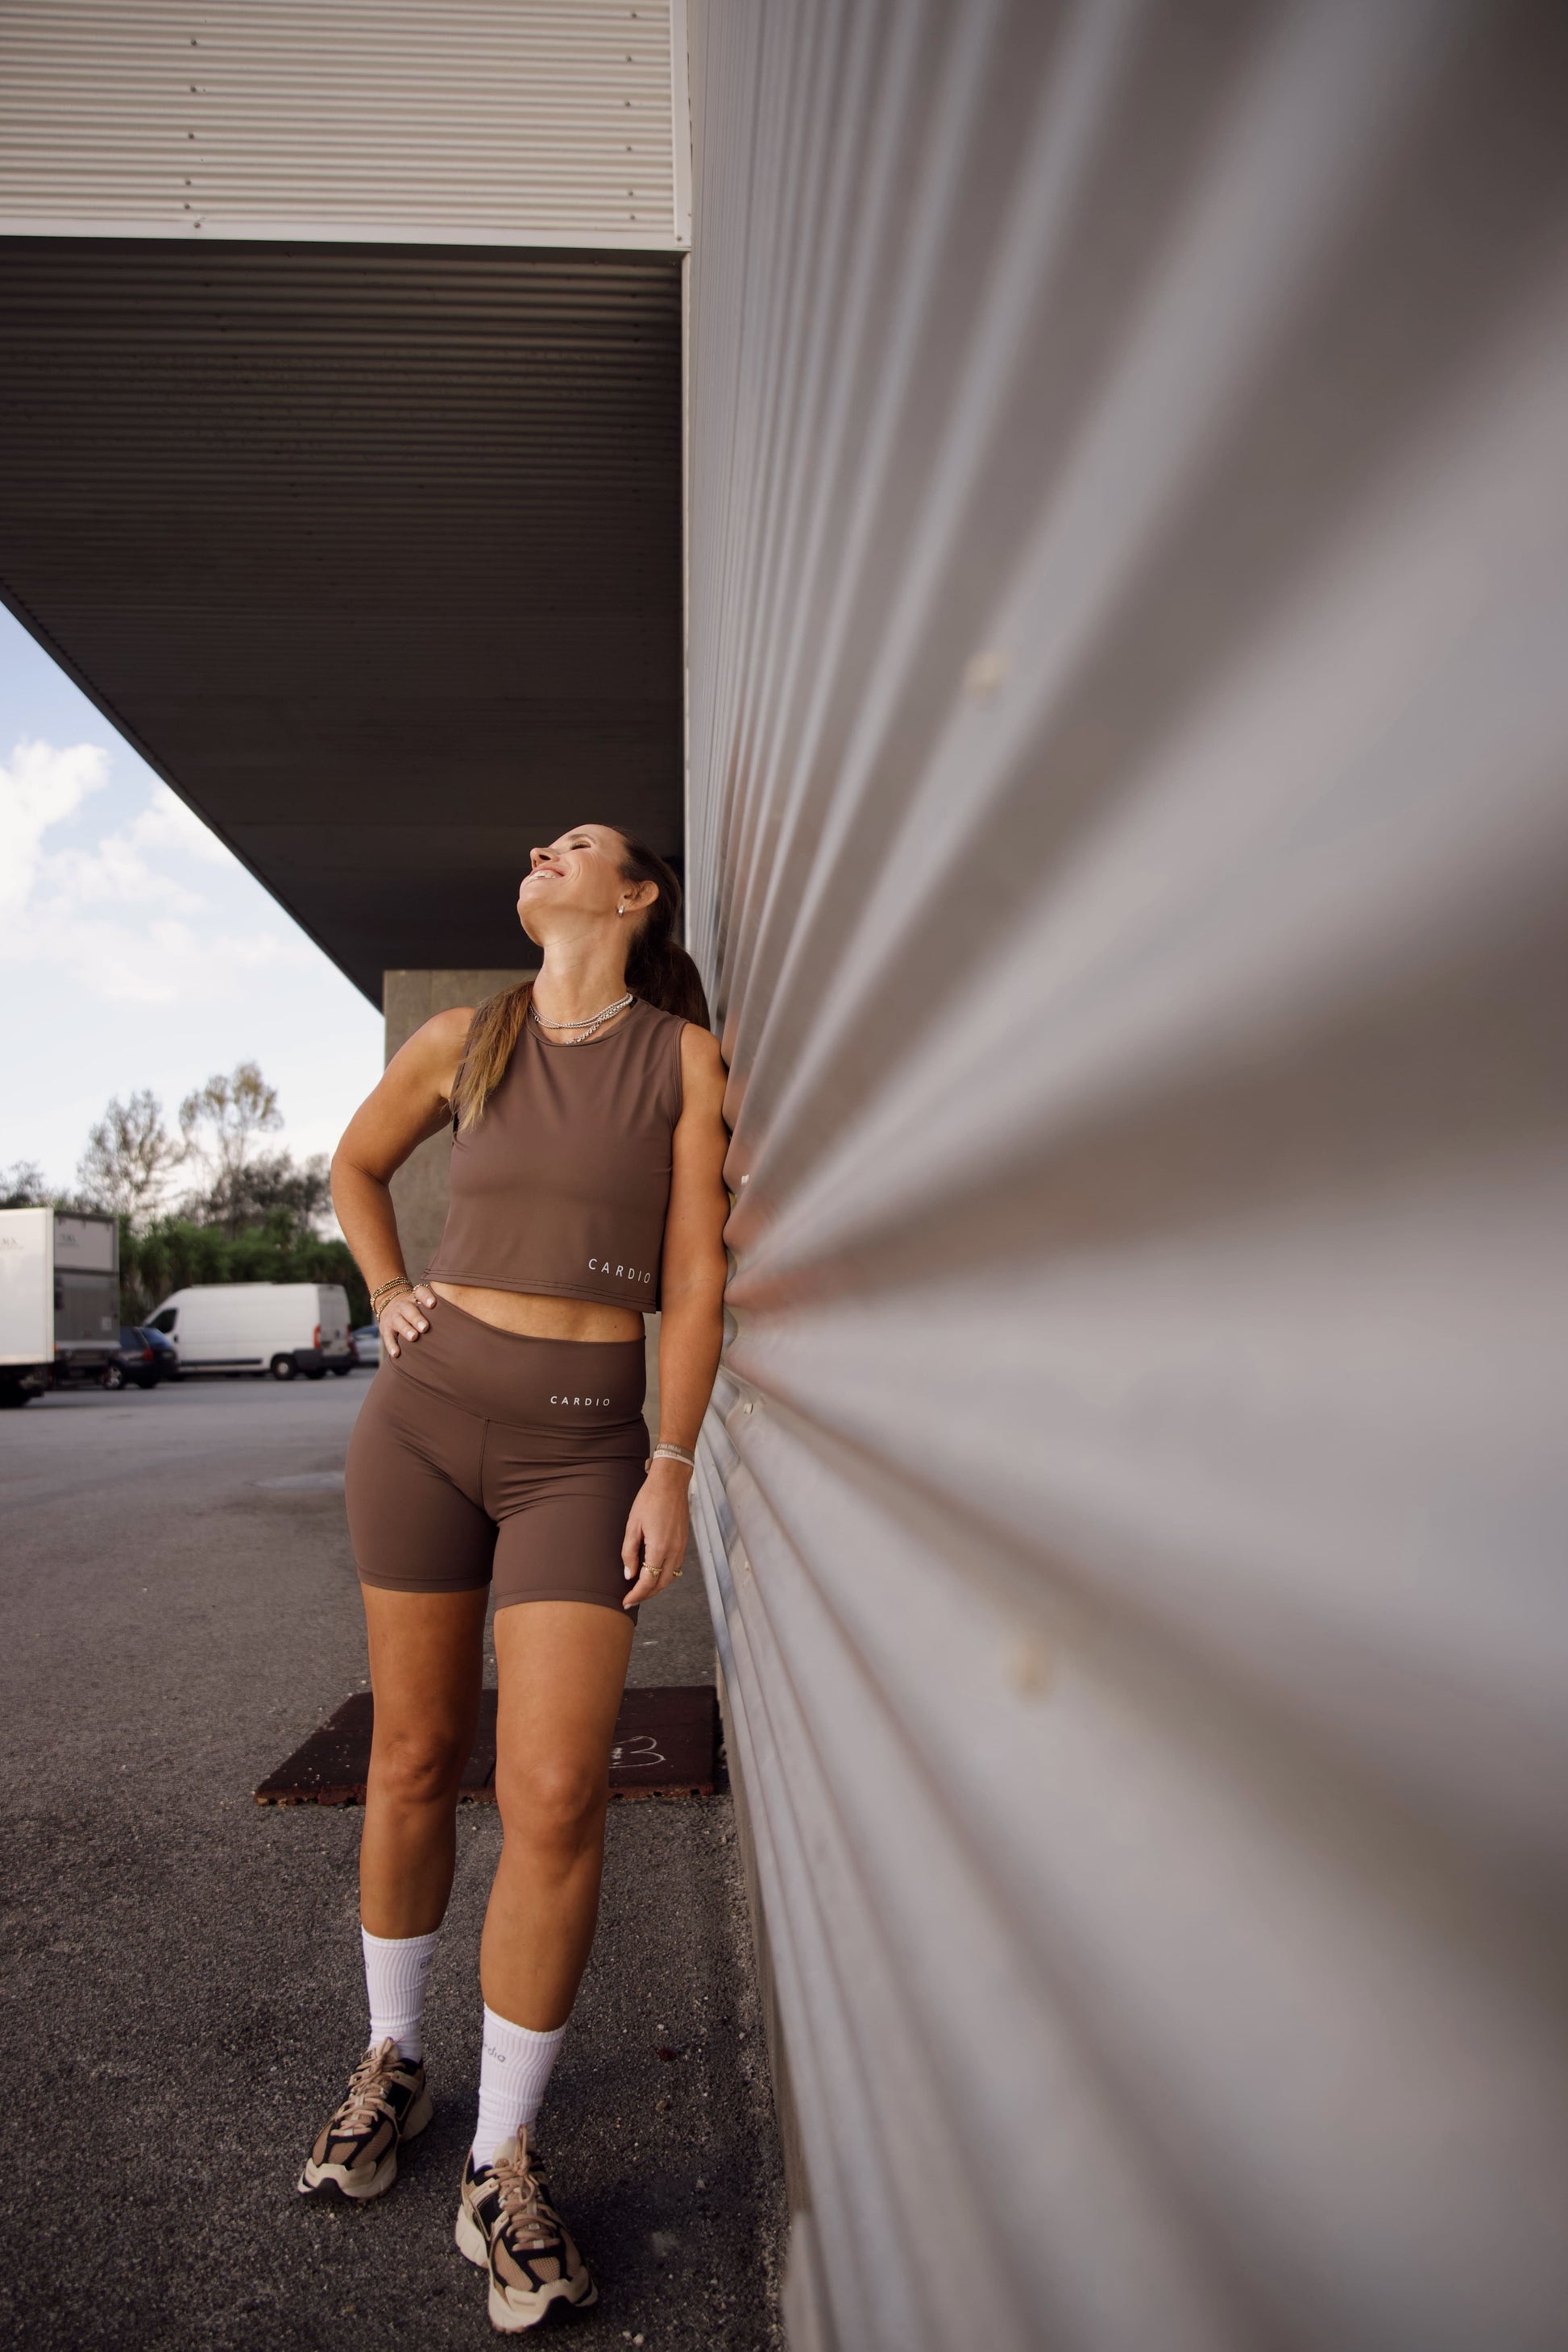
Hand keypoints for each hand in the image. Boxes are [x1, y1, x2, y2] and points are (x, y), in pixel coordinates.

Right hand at [379, 1283, 436, 1359]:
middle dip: (417, 1318)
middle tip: (425, 1327)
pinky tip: (397, 1354)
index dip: (426, 1297)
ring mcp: (393, 1317)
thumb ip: (439, 1307)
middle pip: (409, 1309)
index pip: (419, 1292)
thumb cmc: (416, 1308)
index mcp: (414, 1298)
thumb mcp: (424, 1303)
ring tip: (414, 1337)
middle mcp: (403, 1306)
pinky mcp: (386, 1330)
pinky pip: (388, 1338)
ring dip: (406, 1329)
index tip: (433, 1304)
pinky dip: (392, 1345)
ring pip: (398, 1322)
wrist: (389, 1305)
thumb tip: (466, 1317)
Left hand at [621, 1457, 691, 1607]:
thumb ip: (629, 1552)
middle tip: (632, 1599)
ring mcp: (681, 1547)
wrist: (670, 1482)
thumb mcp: (632, 1526)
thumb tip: (629, 1574)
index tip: (626, 1601)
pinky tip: (654, 1572)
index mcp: (660, 1548)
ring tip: (641, 1589)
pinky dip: (664, 1575)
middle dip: (647, 1595)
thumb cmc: (649, 1500)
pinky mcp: (684, 1542)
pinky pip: (675, 1566)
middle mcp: (674, 1551)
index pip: (648, 1582)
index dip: (636, 1595)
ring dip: (656, 1586)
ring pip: (670, 1577)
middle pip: (661, 1584)